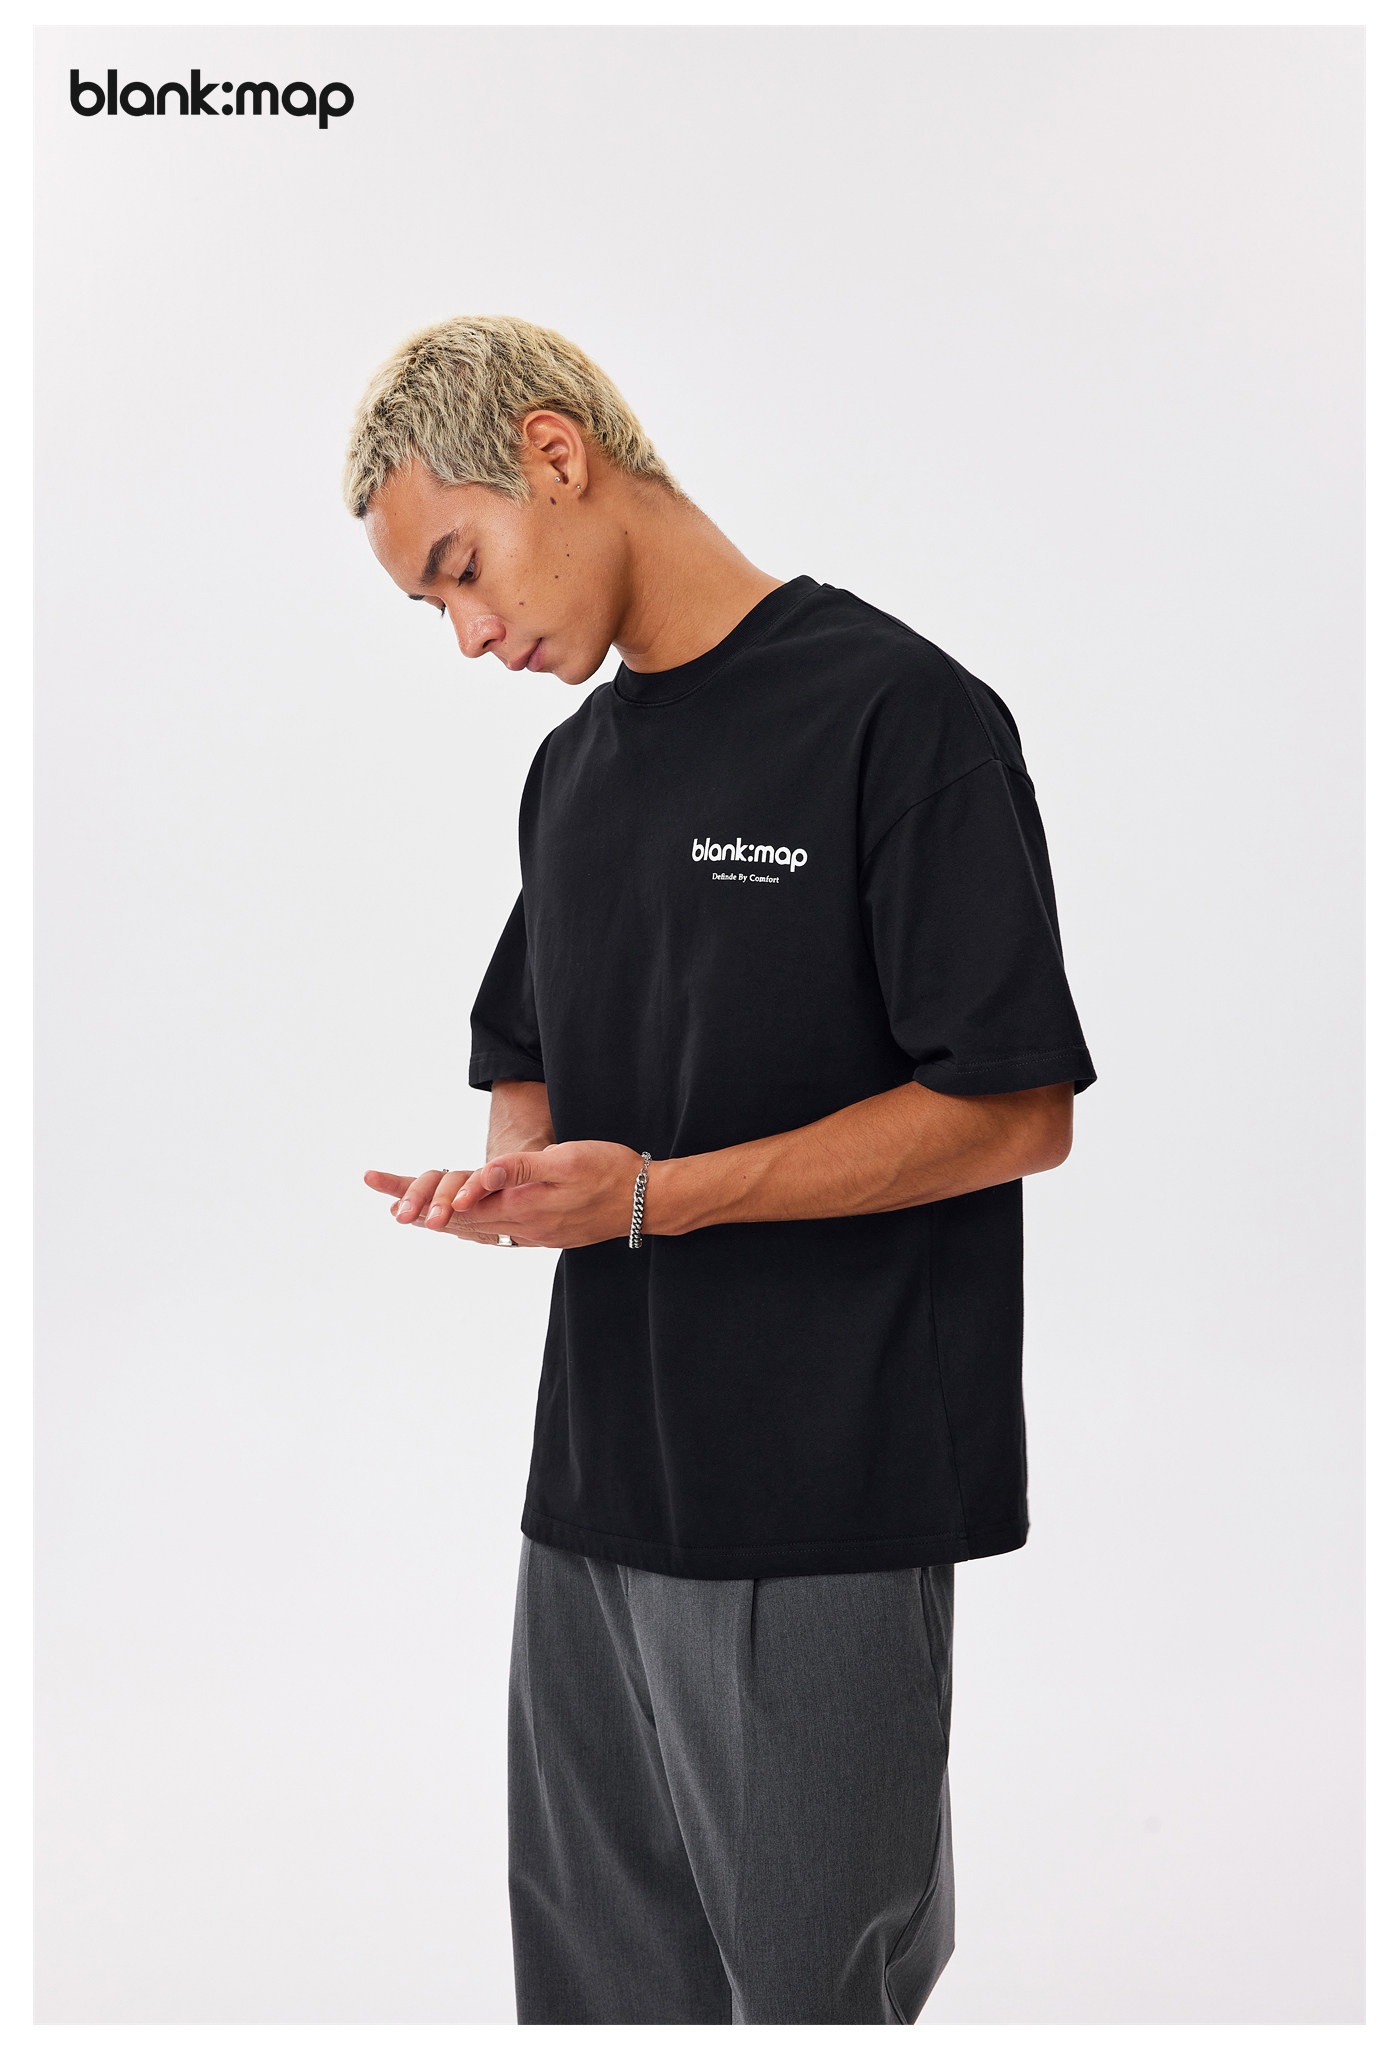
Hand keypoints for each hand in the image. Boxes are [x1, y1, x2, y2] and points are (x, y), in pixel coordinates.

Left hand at [364, 1141, 644, 1248]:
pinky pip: (491, 1232)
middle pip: (453, 1220)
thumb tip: (476, 1177)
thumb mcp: (566, 1159)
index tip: (378, 1185)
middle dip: (415, 1205)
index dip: (413, 1192)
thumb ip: (519, 1169)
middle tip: (381, 1192)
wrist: (646, 1201)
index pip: (451, 1200)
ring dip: (438, 1219)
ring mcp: (530, 1233)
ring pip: (470, 1229)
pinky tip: (462, 1225)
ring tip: (408, 1211)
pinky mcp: (542, 1232)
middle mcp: (518, 1225)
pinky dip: (466, 1226)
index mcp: (517, 1205)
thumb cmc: (609, 1172)